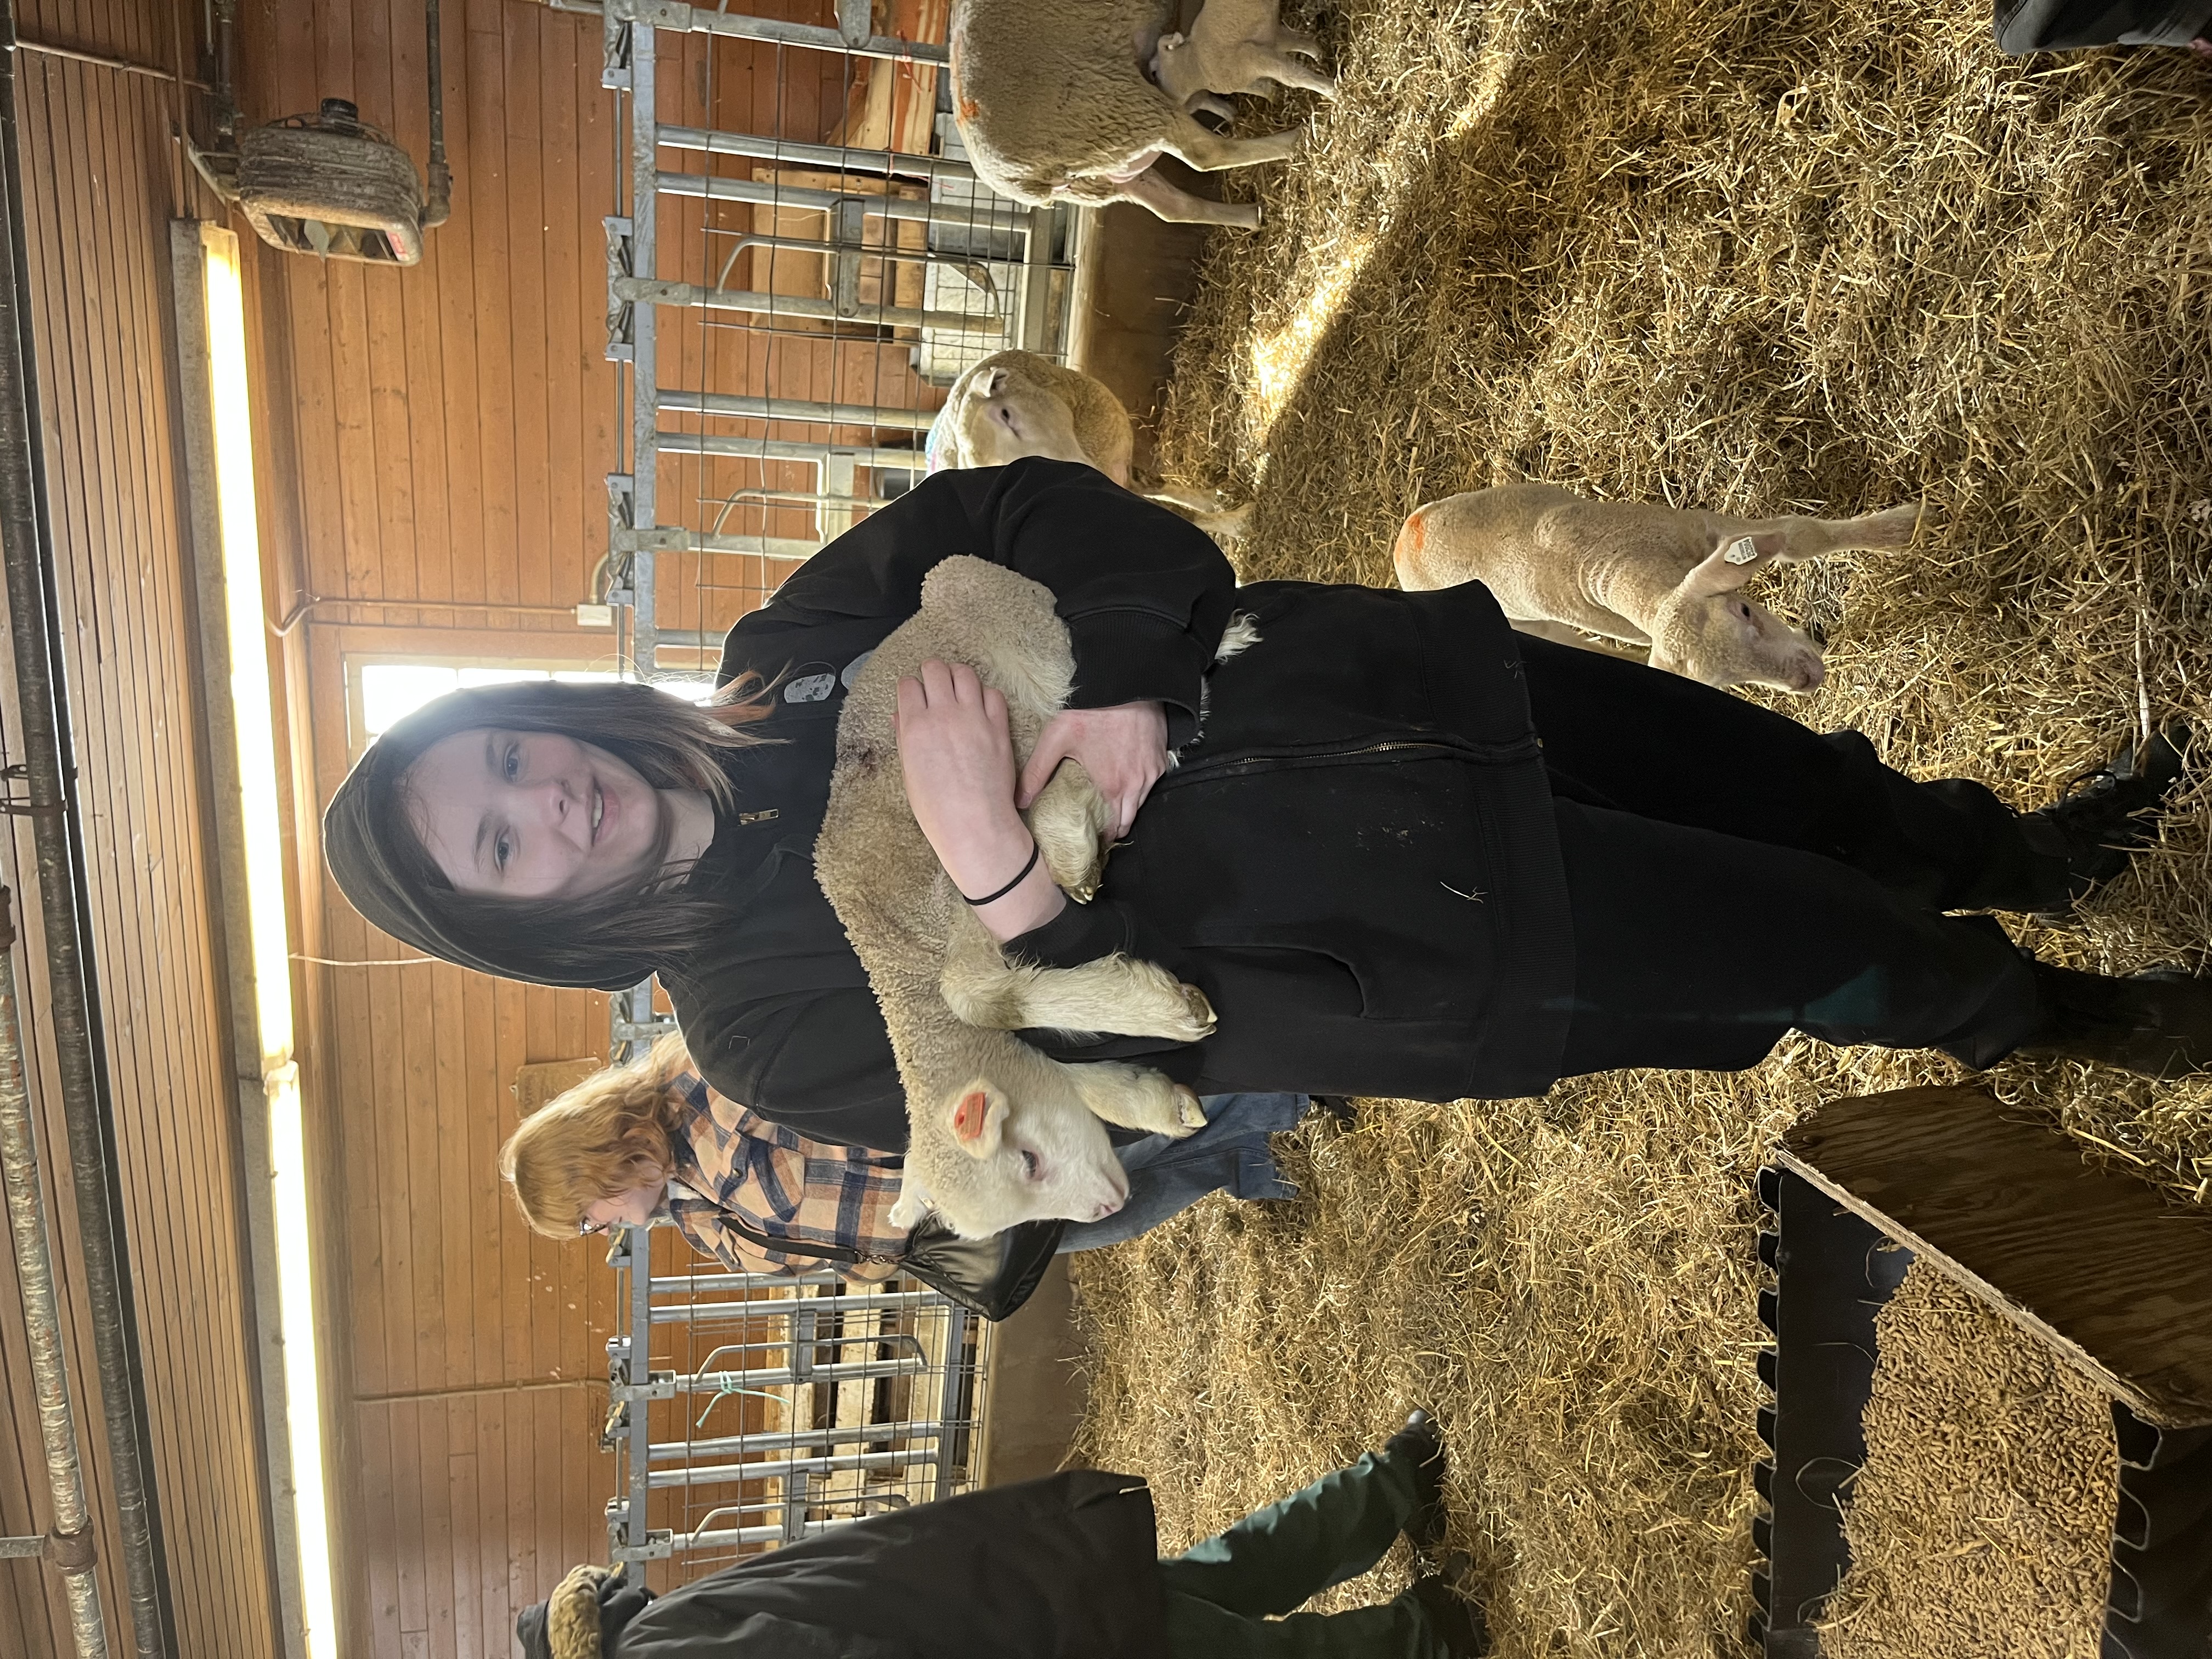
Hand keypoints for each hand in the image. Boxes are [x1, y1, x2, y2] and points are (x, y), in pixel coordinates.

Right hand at [895, 661, 1065, 939]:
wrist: (974, 825)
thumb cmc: (937, 808)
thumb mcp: (909, 772)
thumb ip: (904, 737)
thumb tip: (900, 714)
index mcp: (915, 727)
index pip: (908, 685)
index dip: (910, 688)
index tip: (914, 696)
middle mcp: (943, 715)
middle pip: (935, 669)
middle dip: (932, 673)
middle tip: (935, 686)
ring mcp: (974, 719)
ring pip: (965, 673)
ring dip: (958, 677)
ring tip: (958, 689)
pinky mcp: (998, 727)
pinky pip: (994, 694)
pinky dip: (985, 695)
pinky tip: (981, 707)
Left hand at [1017, 701, 1169, 840]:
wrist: (1127, 686)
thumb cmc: (1091, 711)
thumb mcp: (1057, 738)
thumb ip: (1037, 771)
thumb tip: (1020, 801)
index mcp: (1112, 788)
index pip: (1111, 829)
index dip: (1101, 837)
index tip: (1090, 837)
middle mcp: (1136, 786)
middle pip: (1128, 822)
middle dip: (1114, 828)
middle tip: (1098, 827)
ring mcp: (1151, 774)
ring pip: (1140, 804)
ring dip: (1126, 809)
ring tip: (1109, 807)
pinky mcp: (1160, 761)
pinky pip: (1150, 785)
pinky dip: (1139, 789)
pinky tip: (1124, 782)